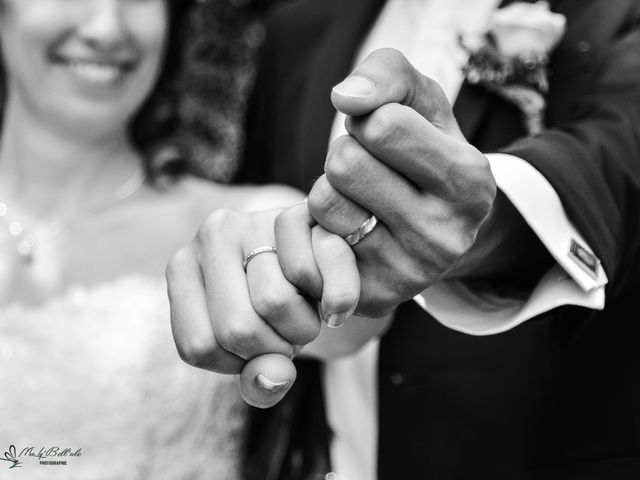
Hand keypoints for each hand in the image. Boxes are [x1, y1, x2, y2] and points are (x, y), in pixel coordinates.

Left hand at [166, 206, 360, 407]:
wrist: (313, 255)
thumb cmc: (275, 306)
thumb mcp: (257, 348)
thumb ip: (261, 382)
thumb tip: (273, 377)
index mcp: (182, 269)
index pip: (198, 346)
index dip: (236, 363)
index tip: (255, 348)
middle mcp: (208, 236)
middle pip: (236, 328)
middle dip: (274, 348)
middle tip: (286, 332)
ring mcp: (250, 219)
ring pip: (273, 302)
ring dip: (302, 328)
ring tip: (302, 312)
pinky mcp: (293, 214)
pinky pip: (306, 274)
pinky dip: (329, 299)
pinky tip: (324, 293)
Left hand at [276, 49, 496, 317]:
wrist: (437, 231)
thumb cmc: (425, 153)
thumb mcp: (423, 102)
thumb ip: (389, 75)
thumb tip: (344, 97)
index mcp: (469, 181)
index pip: (381, 126)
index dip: (371, 120)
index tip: (390, 137)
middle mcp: (444, 236)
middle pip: (344, 164)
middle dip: (347, 153)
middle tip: (370, 170)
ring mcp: (407, 274)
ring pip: (323, 201)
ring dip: (330, 190)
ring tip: (362, 200)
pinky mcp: (369, 297)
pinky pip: (306, 244)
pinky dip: (315, 226)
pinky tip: (345, 232)